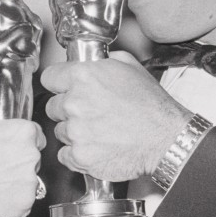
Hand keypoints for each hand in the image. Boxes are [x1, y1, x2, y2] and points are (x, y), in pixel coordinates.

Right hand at [0, 57, 44, 216]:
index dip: (16, 139)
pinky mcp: (27, 201)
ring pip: (30, 176)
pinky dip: (15, 197)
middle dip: (18, 158)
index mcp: (22, 132)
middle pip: (33, 155)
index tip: (1, 146)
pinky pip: (27, 197)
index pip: (31, 133)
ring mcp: (30, 180)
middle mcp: (31, 155)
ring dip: (16, 178)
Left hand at [41, 50, 190, 181]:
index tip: (64, 89)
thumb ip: (102, 61)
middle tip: (90, 113)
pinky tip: (96, 147)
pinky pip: (65, 154)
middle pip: (53, 106)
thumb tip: (90, 61)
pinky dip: (77, 154)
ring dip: (74, 132)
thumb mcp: (129, 66)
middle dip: (68, 110)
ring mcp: (76, 131)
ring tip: (99, 131)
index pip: (49, 78)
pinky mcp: (80, 155)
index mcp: (83, 76)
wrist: (166, 138)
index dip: (59, 84)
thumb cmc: (151, 104)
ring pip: (60, 131)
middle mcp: (74, 102)